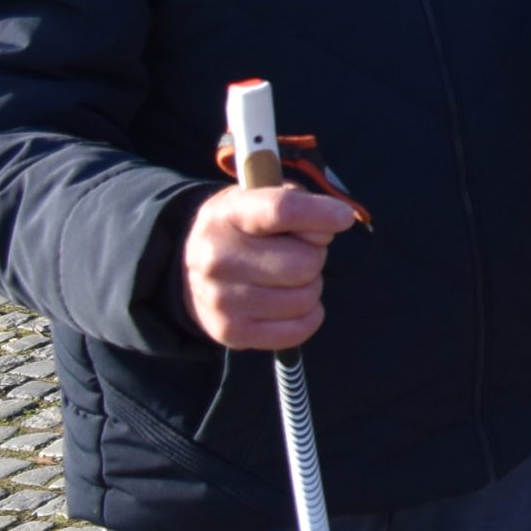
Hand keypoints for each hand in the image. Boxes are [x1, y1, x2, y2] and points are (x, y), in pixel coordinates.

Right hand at [183, 184, 358, 349]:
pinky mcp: (232, 333)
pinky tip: (290, 302)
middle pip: (306, 263)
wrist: (187, 271)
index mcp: (228, 215)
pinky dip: (307, 316)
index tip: (343, 218)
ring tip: (286, 277)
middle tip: (297, 252)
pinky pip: (298, 330)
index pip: (282, 210)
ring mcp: (223, 300)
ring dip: (309, 286)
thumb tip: (336, 220)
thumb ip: (298, 201)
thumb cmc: (241, 229)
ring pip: (306, 297)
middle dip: (314, 255)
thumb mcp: (259, 198)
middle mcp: (219, 258)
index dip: (321, 214)